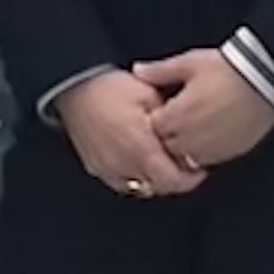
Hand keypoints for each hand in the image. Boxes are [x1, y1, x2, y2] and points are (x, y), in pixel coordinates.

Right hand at [58, 69, 204, 197]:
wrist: (75, 86)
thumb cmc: (111, 87)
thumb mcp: (149, 94)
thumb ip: (170, 119)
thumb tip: (187, 134)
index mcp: (139, 146)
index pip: (172, 180)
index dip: (190, 178)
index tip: (198, 168)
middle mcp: (122, 163)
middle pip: (159, 186)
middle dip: (175, 177)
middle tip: (184, 162)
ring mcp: (107, 169)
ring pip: (141, 186)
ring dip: (155, 177)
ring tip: (161, 158)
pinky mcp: (96, 168)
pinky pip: (122, 183)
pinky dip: (135, 176)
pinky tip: (140, 161)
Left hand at [136, 49, 273, 171]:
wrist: (267, 81)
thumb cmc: (228, 68)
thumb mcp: (191, 63)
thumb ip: (161, 71)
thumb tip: (137, 71)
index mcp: (177, 115)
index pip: (152, 127)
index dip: (155, 117)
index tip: (161, 107)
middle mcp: (190, 138)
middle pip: (165, 146)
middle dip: (166, 135)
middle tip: (175, 118)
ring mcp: (210, 149)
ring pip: (185, 158)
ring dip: (183, 147)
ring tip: (191, 129)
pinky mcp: (229, 154)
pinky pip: (206, 161)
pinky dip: (202, 153)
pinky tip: (208, 136)